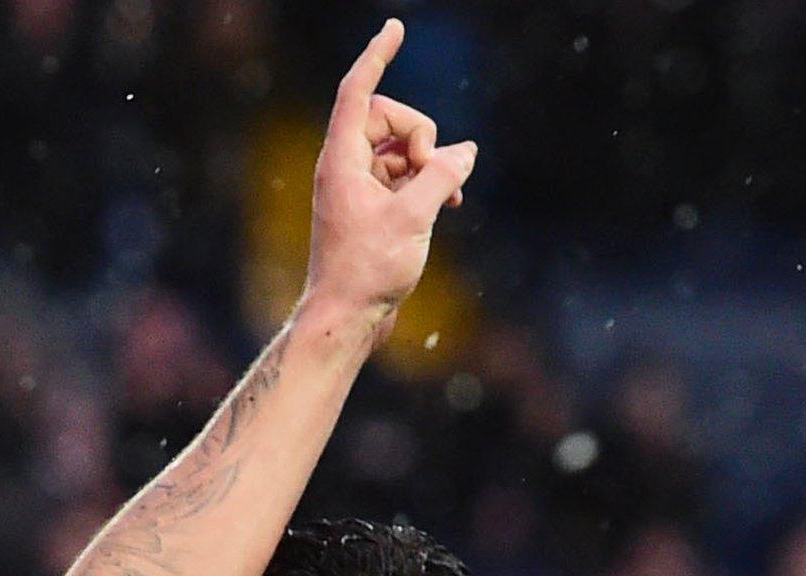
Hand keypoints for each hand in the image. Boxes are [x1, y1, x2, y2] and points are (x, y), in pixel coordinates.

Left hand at [300, 20, 476, 328]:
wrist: (346, 317)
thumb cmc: (367, 270)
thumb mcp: (414, 216)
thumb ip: (442, 174)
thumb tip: (465, 151)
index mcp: (341, 159)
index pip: (358, 92)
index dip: (377, 57)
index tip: (395, 28)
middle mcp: (345, 166)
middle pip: (391, 118)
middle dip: (422, 135)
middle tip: (431, 174)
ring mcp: (358, 186)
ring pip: (402, 148)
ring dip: (430, 162)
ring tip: (450, 196)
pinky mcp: (372, 206)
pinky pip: (404, 174)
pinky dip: (427, 180)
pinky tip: (451, 200)